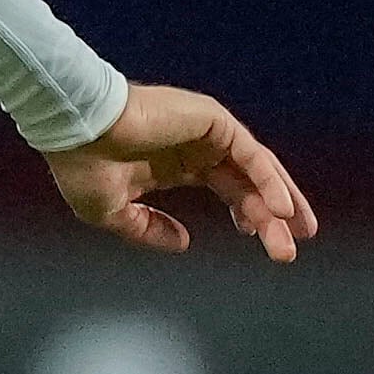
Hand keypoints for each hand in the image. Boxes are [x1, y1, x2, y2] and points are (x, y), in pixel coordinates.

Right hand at [44, 83, 316, 261]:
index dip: (247, 214)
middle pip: (247, 185)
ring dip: (280, 202)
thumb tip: (184, 243)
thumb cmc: (82, 166)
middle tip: (288, 251)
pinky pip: (251, 155)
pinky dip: (268, 181)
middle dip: (271, 218)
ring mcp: (208, 133)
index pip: (226, 188)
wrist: (75, 128)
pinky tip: (279, 209)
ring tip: (298, 232)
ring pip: (256, 170)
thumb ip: (148, 229)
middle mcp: (197, 148)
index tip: (259, 239)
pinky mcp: (214, 122)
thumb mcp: (112, 212)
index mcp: (174, 166)